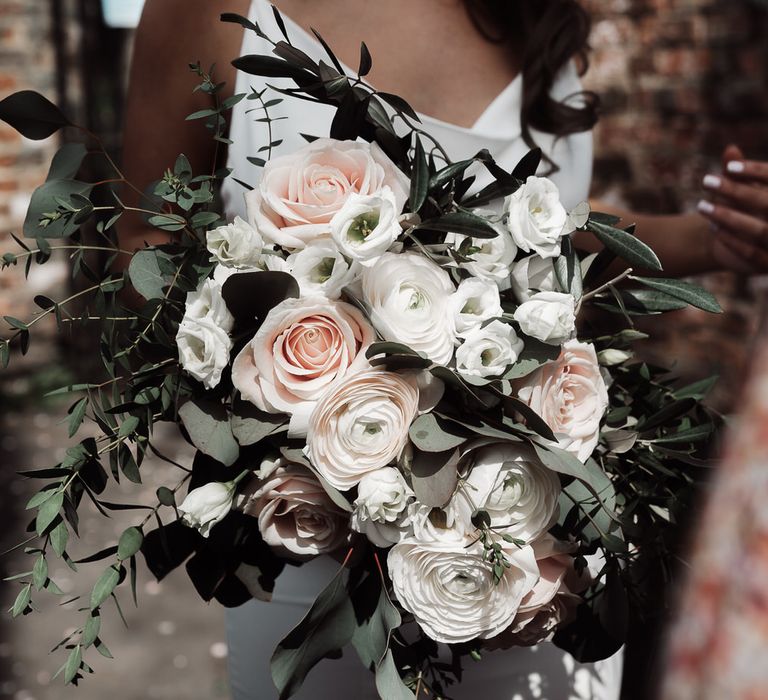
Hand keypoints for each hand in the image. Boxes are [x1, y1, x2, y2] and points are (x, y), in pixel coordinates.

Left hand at [698, 145, 767, 272]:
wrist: (743, 243)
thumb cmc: (746, 207)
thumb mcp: (743, 189)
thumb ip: (738, 172)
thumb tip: (730, 149)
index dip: (756, 172)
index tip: (729, 167)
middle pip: (766, 203)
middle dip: (736, 192)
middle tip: (706, 181)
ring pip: (759, 231)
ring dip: (728, 217)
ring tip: (702, 206)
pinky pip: (751, 253)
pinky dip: (730, 240)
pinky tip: (713, 228)